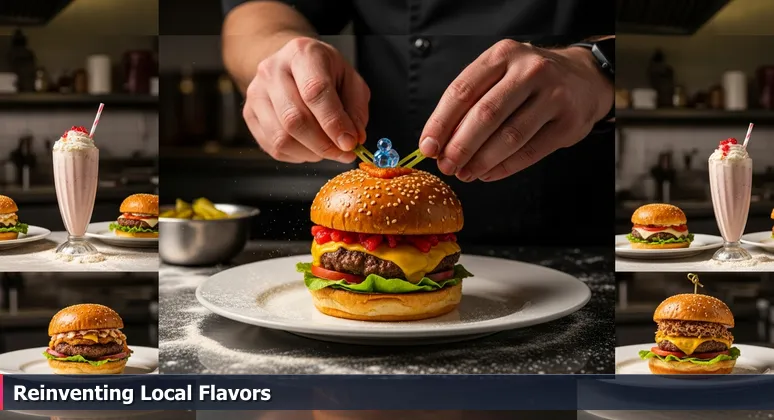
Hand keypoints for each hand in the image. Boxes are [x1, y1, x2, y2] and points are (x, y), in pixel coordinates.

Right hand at [243, 37, 369, 162]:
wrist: (290, 64)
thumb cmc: (323, 72)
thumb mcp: (350, 80)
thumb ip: (355, 109)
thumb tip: (353, 140)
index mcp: (302, 54)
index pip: (315, 91)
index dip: (333, 122)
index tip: (349, 143)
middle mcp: (272, 71)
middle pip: (294, 119)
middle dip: (323, 144)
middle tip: (343, 154)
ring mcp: (256, 93)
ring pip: (282, 138)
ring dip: (311, 152)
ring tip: (327, 148)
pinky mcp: (249, 114)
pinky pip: (273, 147)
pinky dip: (297, 155)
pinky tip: (310, 146)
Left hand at [419, 39, 612, 180]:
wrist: (584, 78)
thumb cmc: (529, 82)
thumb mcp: (499, 75)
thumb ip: (470, 102)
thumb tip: (438, 142)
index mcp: (503, 55)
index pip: (463, 90)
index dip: (441, 122)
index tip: (428, 147)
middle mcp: (530, 70)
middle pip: (486, 114)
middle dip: (460, 146)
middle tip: (446, 166)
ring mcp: (554, 95)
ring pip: (509, 136)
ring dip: (481, 160)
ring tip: (465, 173)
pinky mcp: (569, 122)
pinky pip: (531, 151)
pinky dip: (505, 167)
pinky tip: (488, 173)